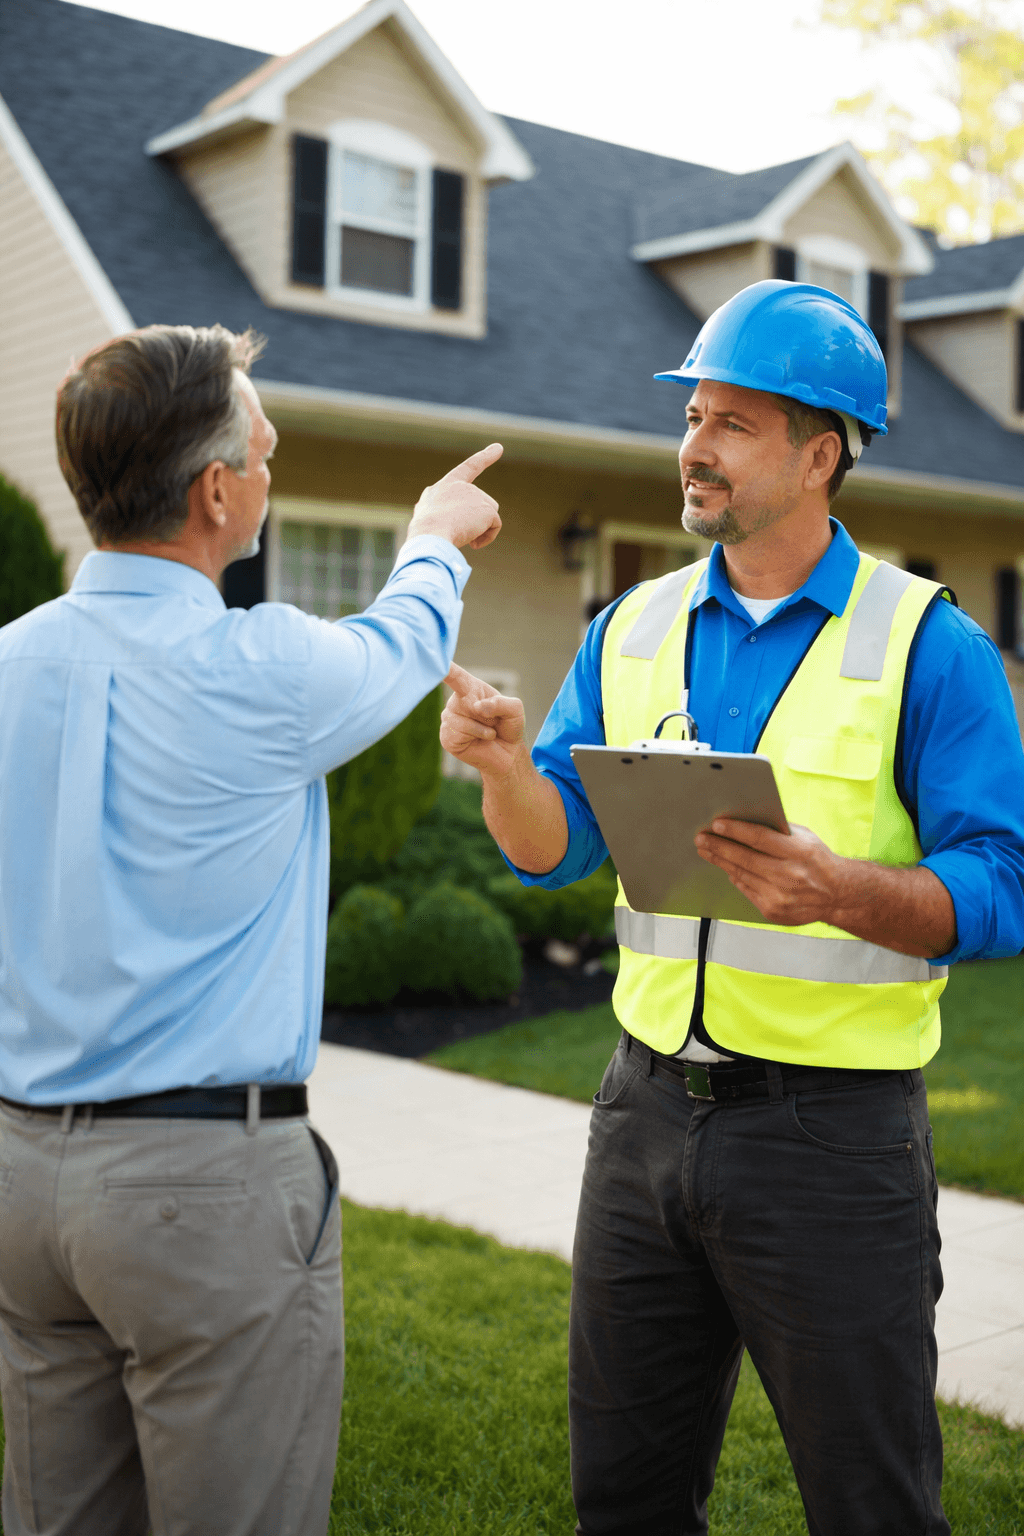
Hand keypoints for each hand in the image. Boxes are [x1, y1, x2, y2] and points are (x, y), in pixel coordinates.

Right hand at [405, 444, 502, 550]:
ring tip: (462, 537)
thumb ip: (440, 512)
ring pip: (488, 515)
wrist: (429, 535)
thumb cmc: (425, 533)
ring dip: (480, 529)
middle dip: (473, 522)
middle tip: (454, 533)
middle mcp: (461, 486)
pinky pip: (495, 526)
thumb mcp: (426, 518)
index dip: (484, 458)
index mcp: (445, 486)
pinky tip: (473, 543)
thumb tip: (449, 518)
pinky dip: (488, 537)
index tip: (499, 448)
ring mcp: (475, 495)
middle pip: (479, 504)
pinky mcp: (487, 508)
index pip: (468, 468)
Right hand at [440, 662, 526, 777]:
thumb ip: (502, 703)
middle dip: (486, 713)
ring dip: (483, 727)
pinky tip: (479, 740)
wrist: (507, 754)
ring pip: (463, 719)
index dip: (444, 667)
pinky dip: (476, 736)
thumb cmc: (508, 727)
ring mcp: (449, 719)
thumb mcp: (514, 710)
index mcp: (469, 688)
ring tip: (487, 732)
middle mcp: (455, 701)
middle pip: (464, 699)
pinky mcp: (446, 736)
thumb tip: (477, 706)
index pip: (454, 675)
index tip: (434, 660)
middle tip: (494, 721)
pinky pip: (459, 732)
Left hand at [695, 819, 843, 927]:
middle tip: (701, 838)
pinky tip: (726, 868)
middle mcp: (789, 876)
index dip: (736, 831)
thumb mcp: (805, 838)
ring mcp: (780, 896)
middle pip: (744, 859)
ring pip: (741, 875)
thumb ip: (778, 831)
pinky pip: (746, 889)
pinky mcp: (772, 910)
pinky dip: (735, 877)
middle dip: (719, 847)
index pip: (760, 839)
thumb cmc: (817, 860)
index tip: (716, 824)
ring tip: (707, 850)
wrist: (836, 894)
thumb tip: (743, 820)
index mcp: (799, 853)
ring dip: (720, 861)